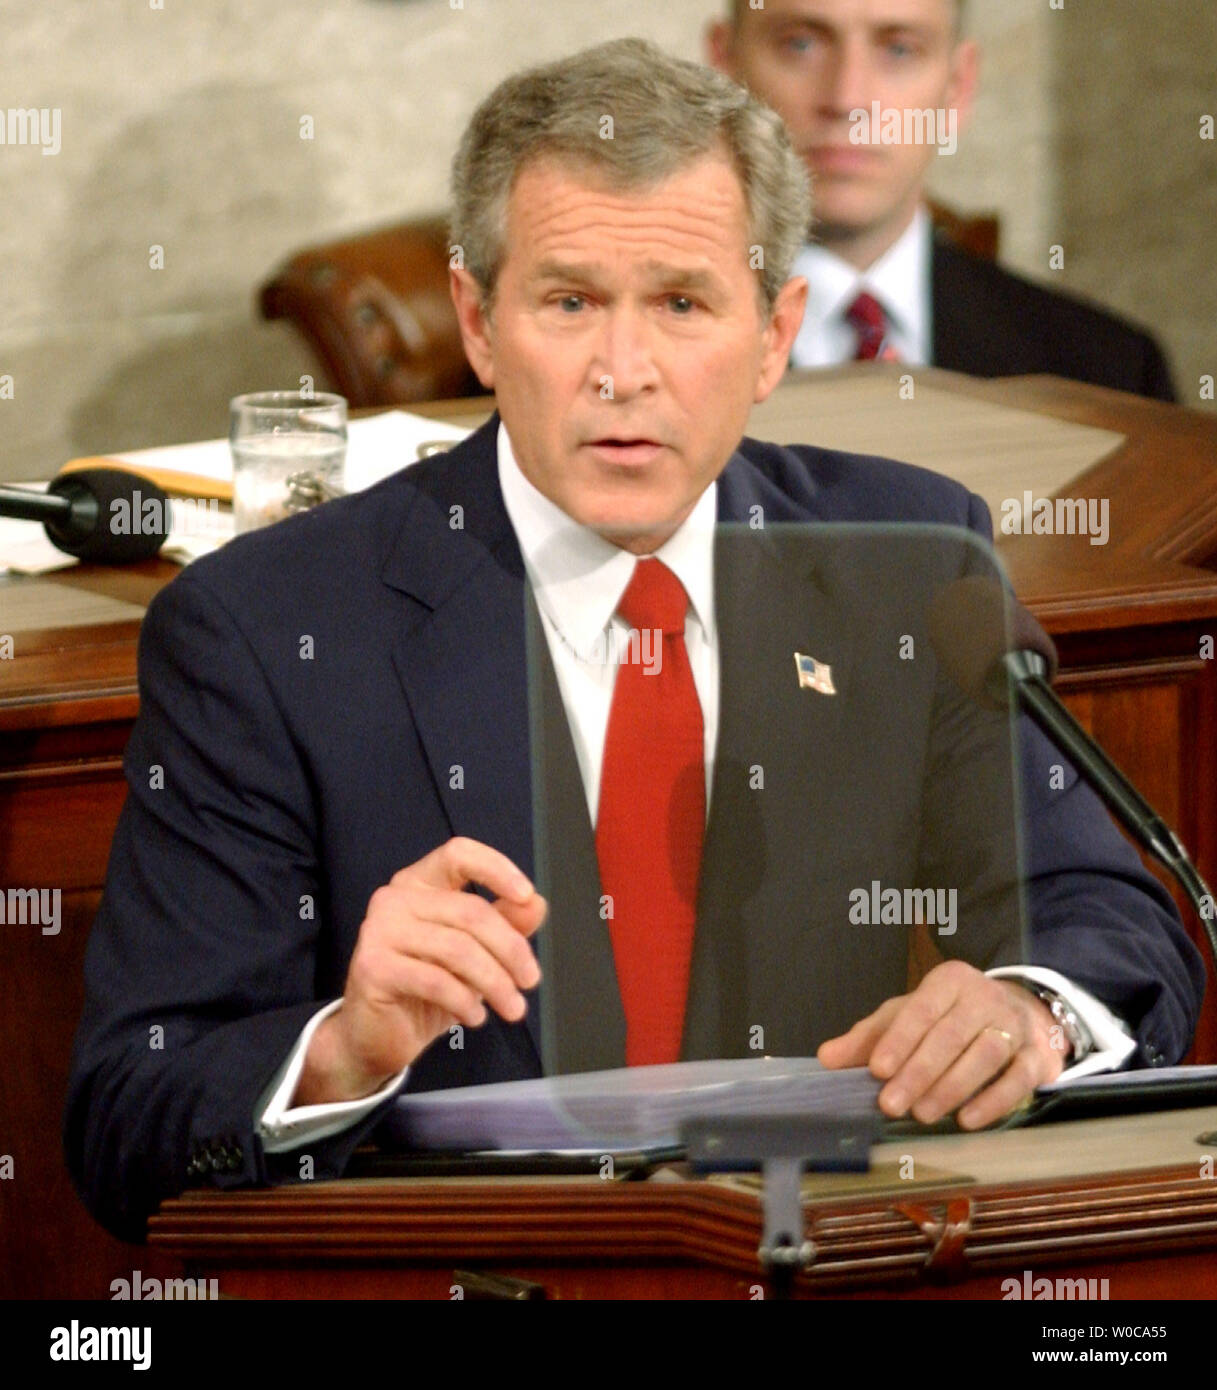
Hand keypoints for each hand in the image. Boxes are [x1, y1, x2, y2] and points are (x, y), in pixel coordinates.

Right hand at [295, 837, 545, 1104]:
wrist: (377, 1037)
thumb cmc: (425, 990)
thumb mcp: (475, 953)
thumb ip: (505, 923)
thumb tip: (535, 904)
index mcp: (420, 884)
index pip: (458, 855)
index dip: (496, 868)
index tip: (526, 895)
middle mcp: (395, 899)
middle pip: (470, 910)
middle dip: (510, 949)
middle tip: (530, 980)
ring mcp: (379, 930)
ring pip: (458, 949)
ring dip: (495, 983)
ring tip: (511, 1006)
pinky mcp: (374, 967)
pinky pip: (435, 980)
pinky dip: (465, 1002)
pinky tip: (474, 1016)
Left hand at [817, 959, 1066, 1128]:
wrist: (1019, 1014)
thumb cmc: (950, 1018)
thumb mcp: (908, 1017)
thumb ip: (869, 1038)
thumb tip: (827, 1058)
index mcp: (949, 982)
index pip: (920, 1009)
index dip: (898, 1040)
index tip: (877, 1070)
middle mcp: (984, 997)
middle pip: (951, 1034)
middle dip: (919, 1072)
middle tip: (891, 1105)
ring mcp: (1015, 1025)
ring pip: (985, 1054)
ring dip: (951, 1087)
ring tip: (922, 1114)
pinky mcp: (1037, 1057)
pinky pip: (1017, 1079)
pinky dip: (993, 1101)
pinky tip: (967, 1120)